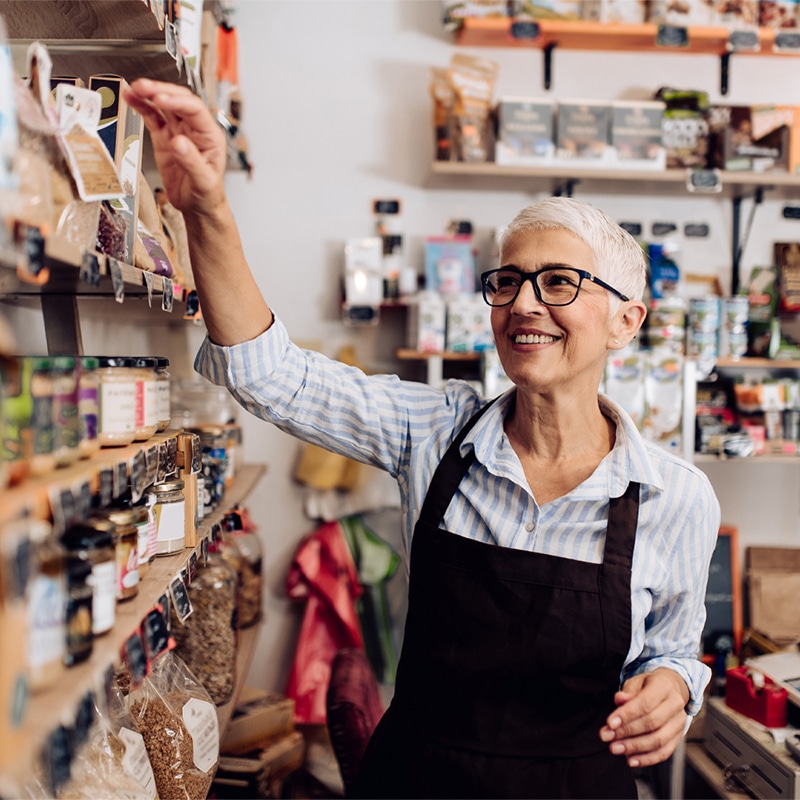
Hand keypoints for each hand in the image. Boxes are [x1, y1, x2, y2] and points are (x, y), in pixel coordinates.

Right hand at [122, 78, 226, 216]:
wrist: (197, 206)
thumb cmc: (207, 194)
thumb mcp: (204, 182)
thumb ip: (192, 162)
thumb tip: (178, 142)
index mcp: (210, 136)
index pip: (194, 109)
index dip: (177, 101)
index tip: (159, 99)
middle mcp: (195, 129)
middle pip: (178, 101)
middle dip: (159, 91)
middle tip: (142, 87)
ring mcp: (178, 131)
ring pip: (163, 106)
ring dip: (148, 95)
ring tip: (132, 89)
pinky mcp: (164, 138)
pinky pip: (152, 117)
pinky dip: (141, 107)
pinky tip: (131, 99)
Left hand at [599, 668, 689, 767]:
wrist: (670, 689)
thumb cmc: (649, 686)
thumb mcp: (636, 682)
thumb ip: (627, 692)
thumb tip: (620, 699)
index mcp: (664, 686)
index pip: (645, 703)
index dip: (627, 714)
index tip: (610, 723)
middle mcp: (675, 704)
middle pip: (652, 723)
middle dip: (627, 732)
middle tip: (608, 736)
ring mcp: (679, 722)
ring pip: (659, 740)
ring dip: (635, 747)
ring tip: (616, 748)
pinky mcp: (678, 737)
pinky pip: (665, 752)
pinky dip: (647, 759)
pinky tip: (632, 759)